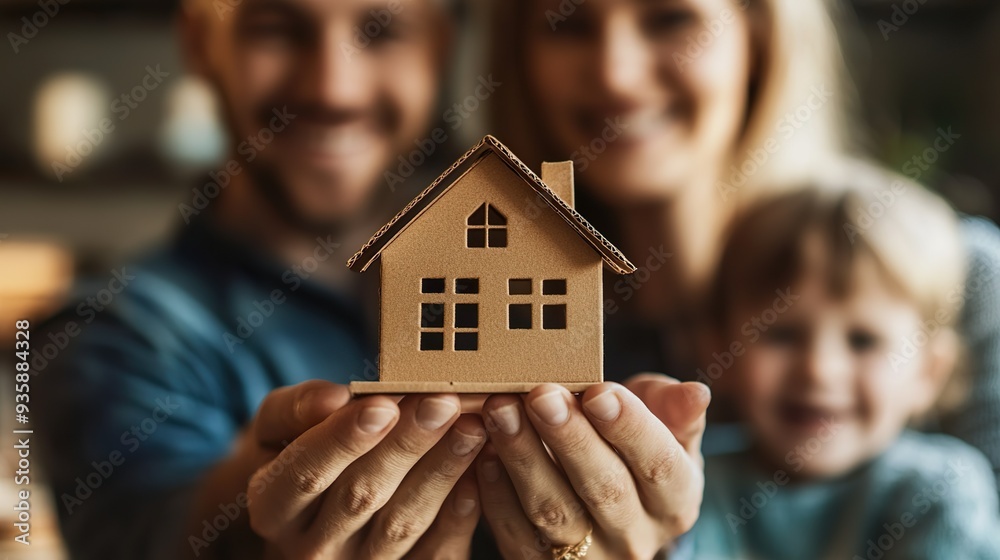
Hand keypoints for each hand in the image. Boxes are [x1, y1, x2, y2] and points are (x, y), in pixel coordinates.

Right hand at [236, 380, 485, 558]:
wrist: (311, 504)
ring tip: (471, 427)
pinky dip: (458, 516)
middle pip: (360, 497)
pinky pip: (433, 554)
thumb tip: (333, 398)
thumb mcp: (278, 422)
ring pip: (401, 524)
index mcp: (271, 506)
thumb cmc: (298, 448)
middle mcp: (311, 547)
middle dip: (407, 447)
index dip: (345, 439)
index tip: (383, 404)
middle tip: (443, 404)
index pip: (305, 474)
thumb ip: (298, 407)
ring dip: (441, 473)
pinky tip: (477, 475)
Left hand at [475, 375, 709, 558]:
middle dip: (569, 438)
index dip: (629, 427)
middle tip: (541, 395)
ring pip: (555, 512)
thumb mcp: (664, 427)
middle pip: (604, 489)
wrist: (604, 503)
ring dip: (524, 458)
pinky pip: (517, 536)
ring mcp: (589, 558)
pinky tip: (483, 453)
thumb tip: (695, 392)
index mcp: (676, 501)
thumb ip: (674, 409)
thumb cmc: (631, 449)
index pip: (659, 465)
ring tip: (501, 411)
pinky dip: (497, 494)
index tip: (598, 390)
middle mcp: (636, 537)